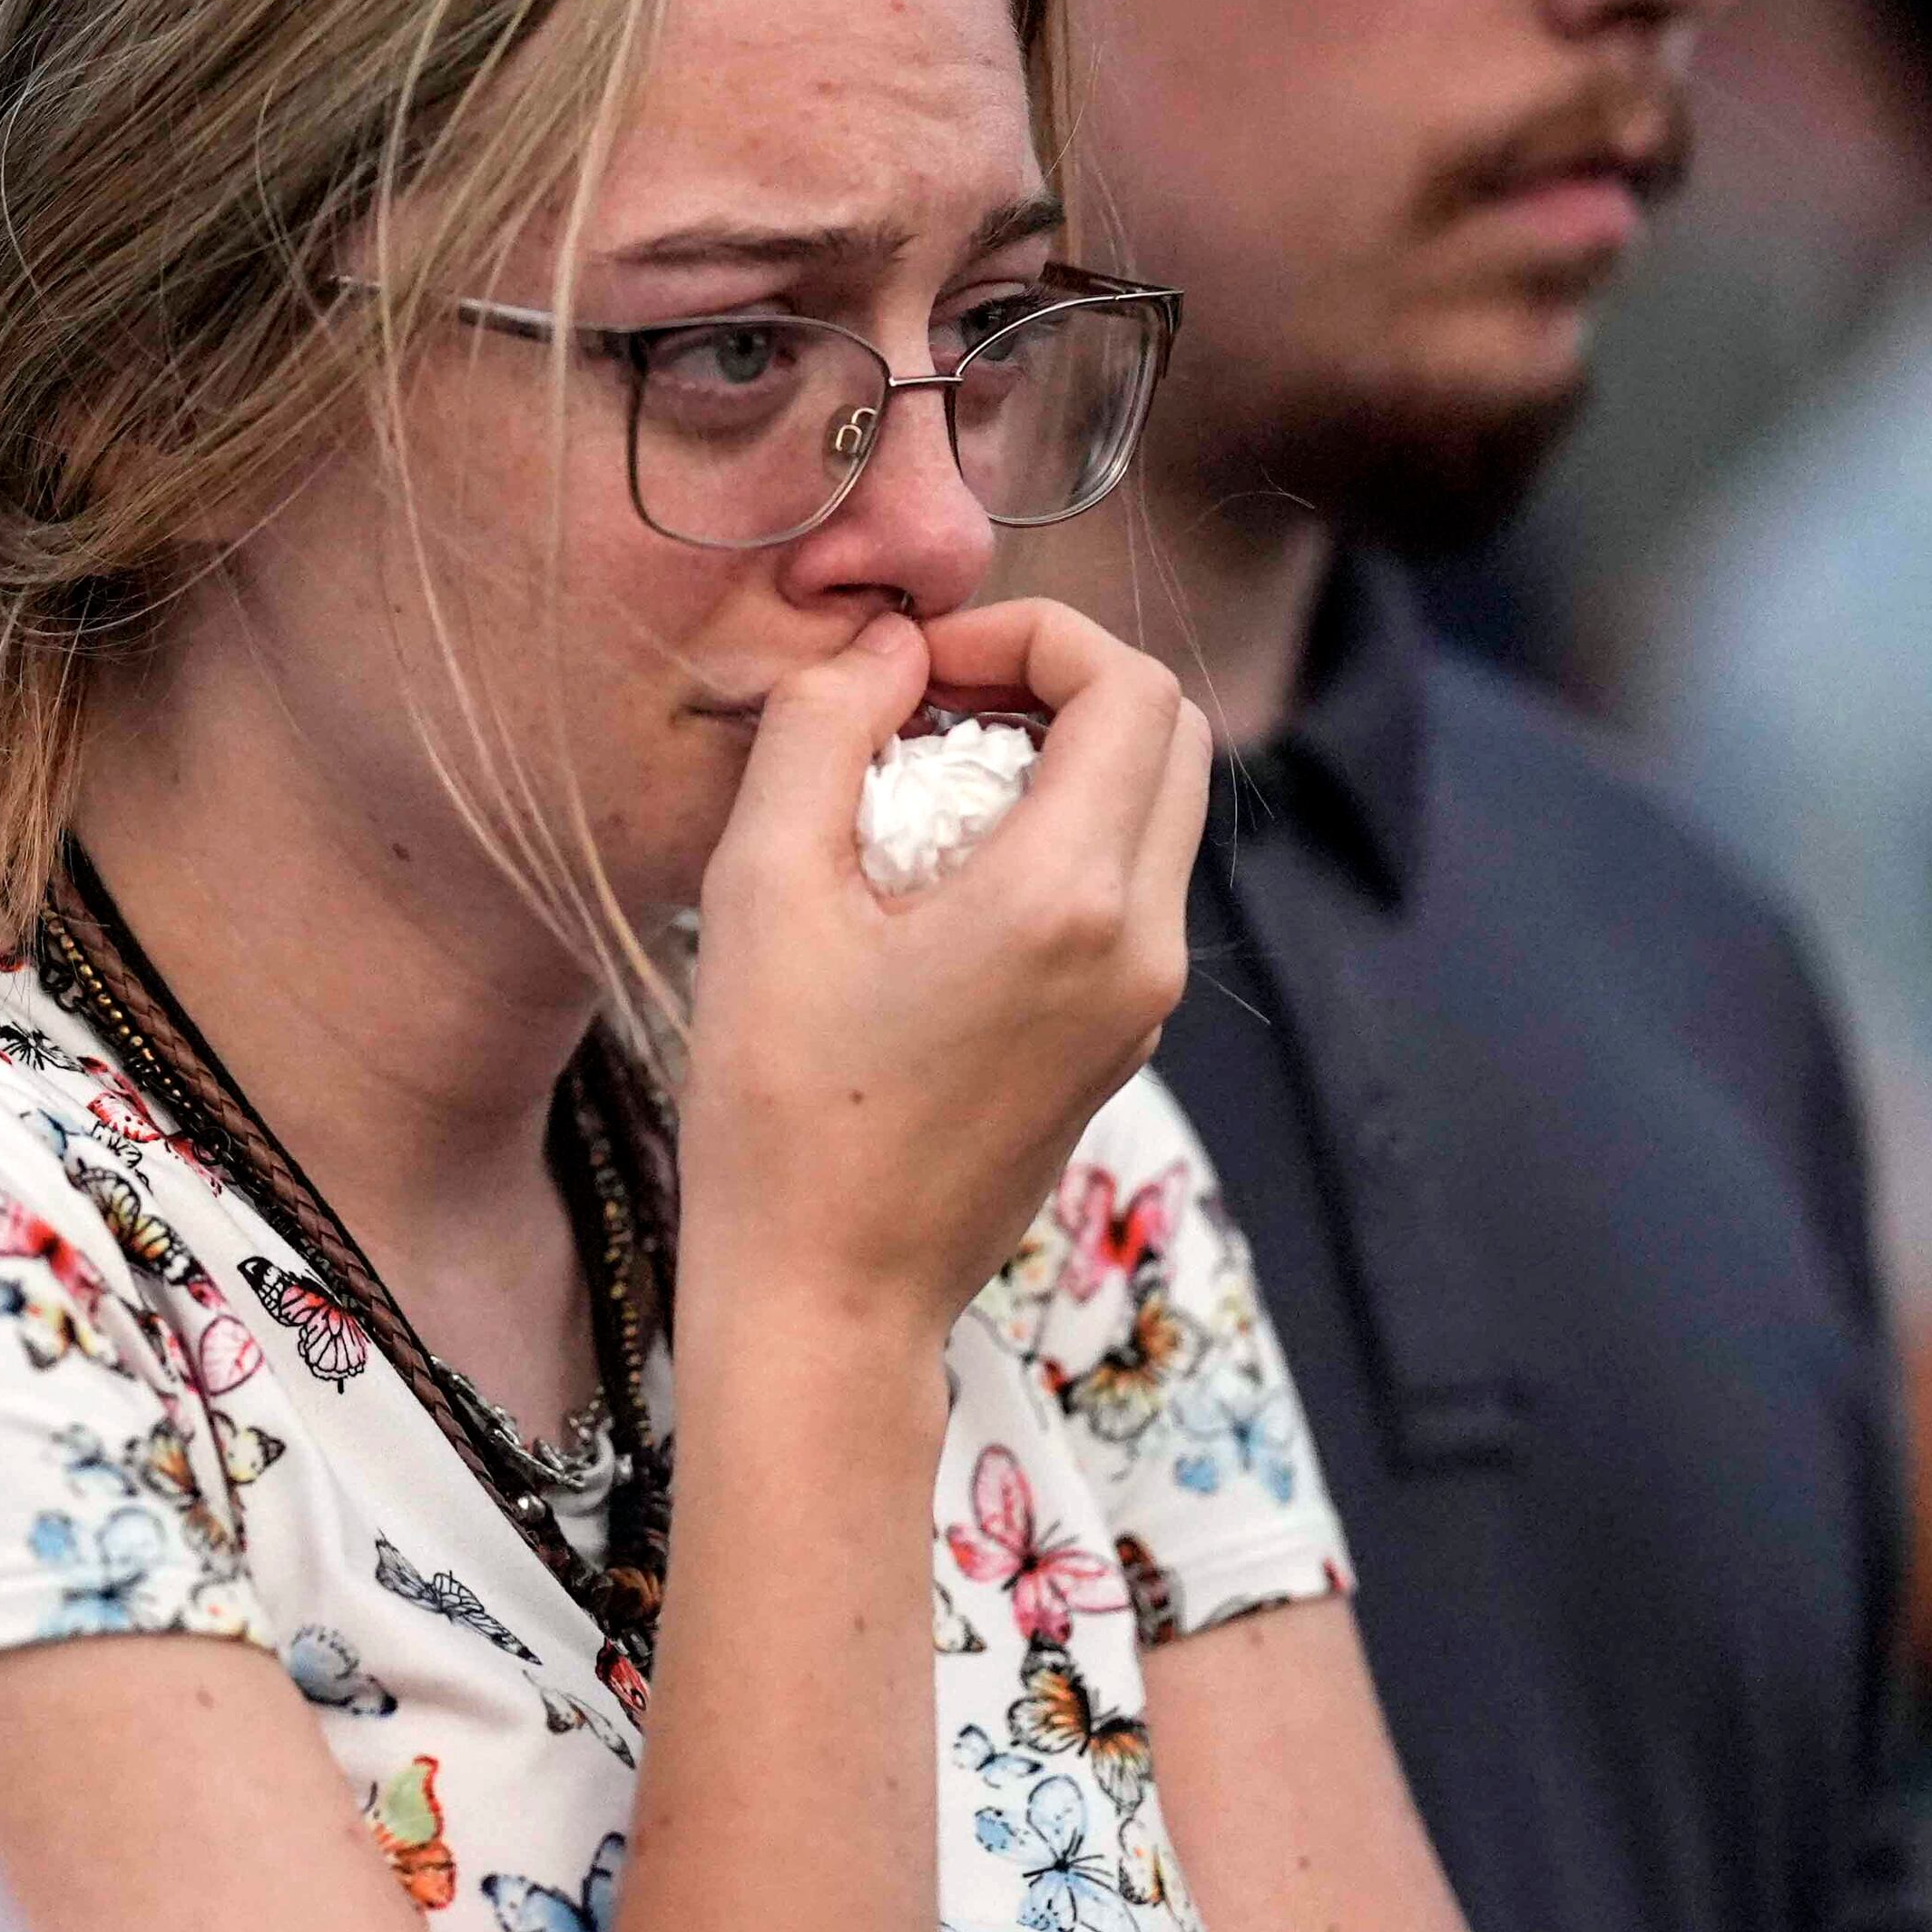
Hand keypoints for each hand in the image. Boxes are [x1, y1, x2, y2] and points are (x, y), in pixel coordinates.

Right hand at [674, 599, 1211, 1328]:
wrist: (827, 1295)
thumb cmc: (779, 1106)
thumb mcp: (761, 890)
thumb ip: (822, 731)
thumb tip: (883, 645)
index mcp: (1067, 899)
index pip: (1127, 687)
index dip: (1029, 636)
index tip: (921, 667)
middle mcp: (1139, 946)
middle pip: (1169, 737)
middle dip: (1057, 686)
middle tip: (931, 708)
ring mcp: (1143, 1003)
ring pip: (1153, 812)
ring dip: (1057, 762)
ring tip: (918, 792)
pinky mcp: (1120, 1041)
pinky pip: (1126, 891)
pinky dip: (1057, 840)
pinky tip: (937, 880)